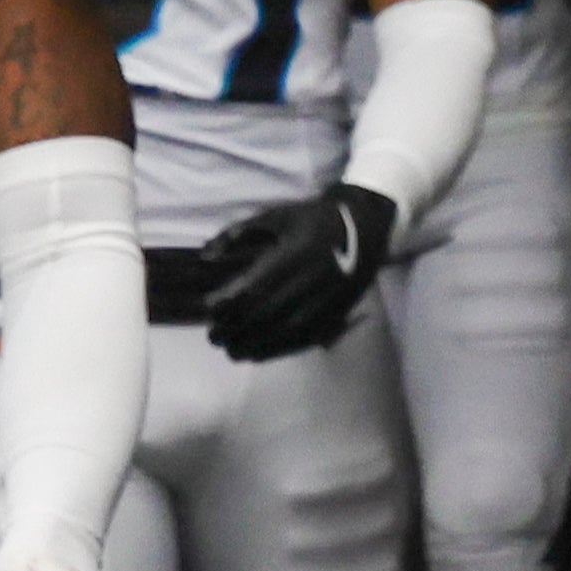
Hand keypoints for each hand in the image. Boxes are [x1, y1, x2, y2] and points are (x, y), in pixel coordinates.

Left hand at [193, 183, 397, 360]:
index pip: (257, 284)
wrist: (365, 227)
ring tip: (230, 350)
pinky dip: (278, 350)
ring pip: (287, 330)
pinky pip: (306, 338)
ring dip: (255, 345)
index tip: (209, 308)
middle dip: (237, 328)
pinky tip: (256, 354)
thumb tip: (205, 255)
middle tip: (213, 336)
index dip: (230, 301)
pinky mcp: (338, 312)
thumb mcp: (275, 215)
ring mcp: (329, 297)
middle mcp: (315, 277)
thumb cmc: (311, 220)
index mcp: (297, 250)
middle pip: (269, 311)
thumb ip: (237, 233)